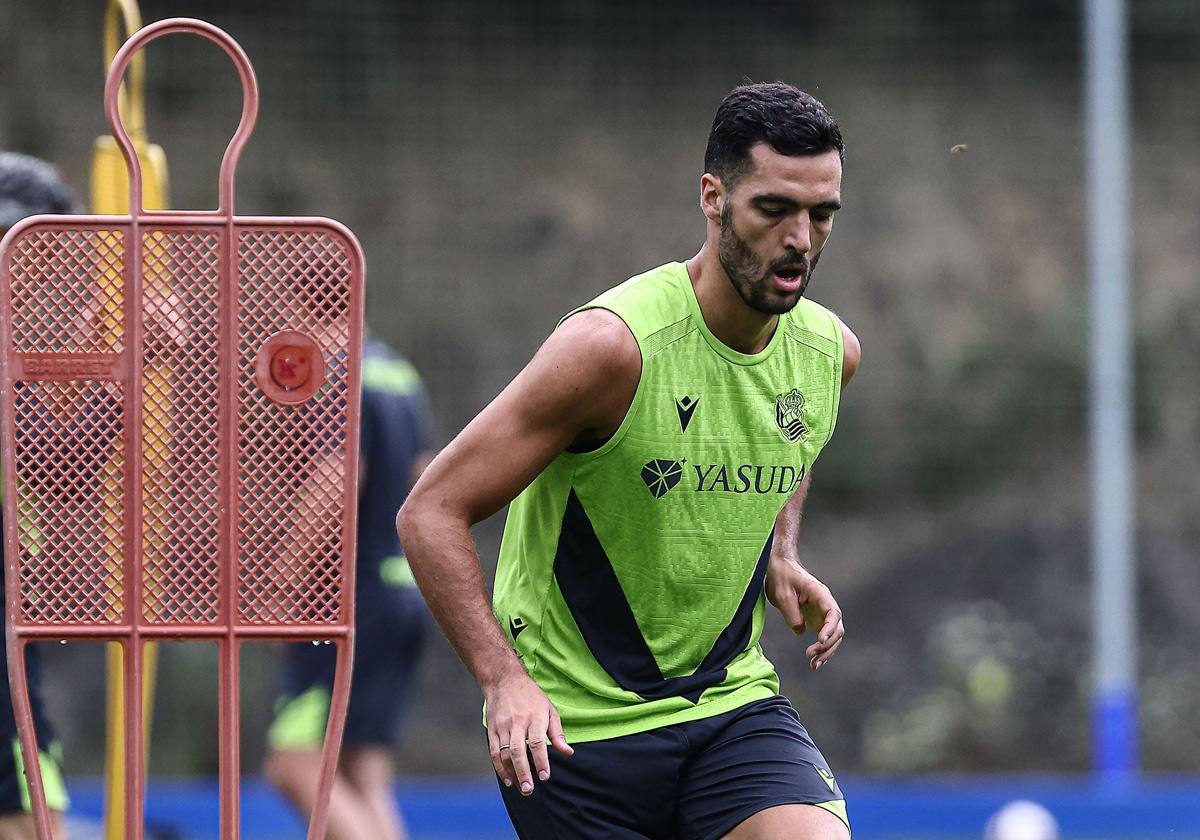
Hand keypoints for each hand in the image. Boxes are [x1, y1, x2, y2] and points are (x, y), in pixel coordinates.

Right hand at [485, 667, 573, 795]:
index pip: (537, 742)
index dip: (541, 760)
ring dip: (511, 773)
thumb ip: (558, 734)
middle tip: (529, 789)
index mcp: (534, 717)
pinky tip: (507, 778)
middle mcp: (517, 722)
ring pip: (505, 753)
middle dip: (523, 772)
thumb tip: (568, 753)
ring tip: (520, 787)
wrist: (504, 680)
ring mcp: (503, 726)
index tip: (545, 776)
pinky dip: (499, 767)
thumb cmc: (531, 697)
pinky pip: (494, 752)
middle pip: (518, 750)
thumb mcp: (549, 710)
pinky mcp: (492, 729)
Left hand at [765, 555, 844, 669]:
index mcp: (820, 594)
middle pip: (837, 628)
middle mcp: (825, 604)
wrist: (779, 567)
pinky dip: (821, 649)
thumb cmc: (781, 576)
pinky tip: (815, 661)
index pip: (833, 613)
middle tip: (812, 657)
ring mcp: (822, 613)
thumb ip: (792, 614)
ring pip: (833, 636)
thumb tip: (800, 630)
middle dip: (827, 645)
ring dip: (827, 651)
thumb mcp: (782, 594)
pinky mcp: (816, 619)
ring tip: (814, 664)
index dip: (830, 628)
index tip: (820, 640)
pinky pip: (824, 637)